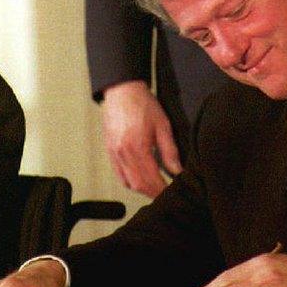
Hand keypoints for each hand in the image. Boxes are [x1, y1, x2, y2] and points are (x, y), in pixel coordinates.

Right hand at [101, 81, 181, 196]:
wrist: (122, 91)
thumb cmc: (142, 104)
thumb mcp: (163, 126)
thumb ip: (170, 151)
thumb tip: (177, 170)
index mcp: (138, 147)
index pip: (151, 179)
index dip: (162, 190)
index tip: (171, 193)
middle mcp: (123, 153)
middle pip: (138, 185)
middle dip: (153, 193)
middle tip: (165, 194)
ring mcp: (114, 153)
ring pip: (128, 182)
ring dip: (141, 189)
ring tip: (154, 188)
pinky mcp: (110, 151)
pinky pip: (119, 174)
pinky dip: (130, 181)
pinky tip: (140, 179)